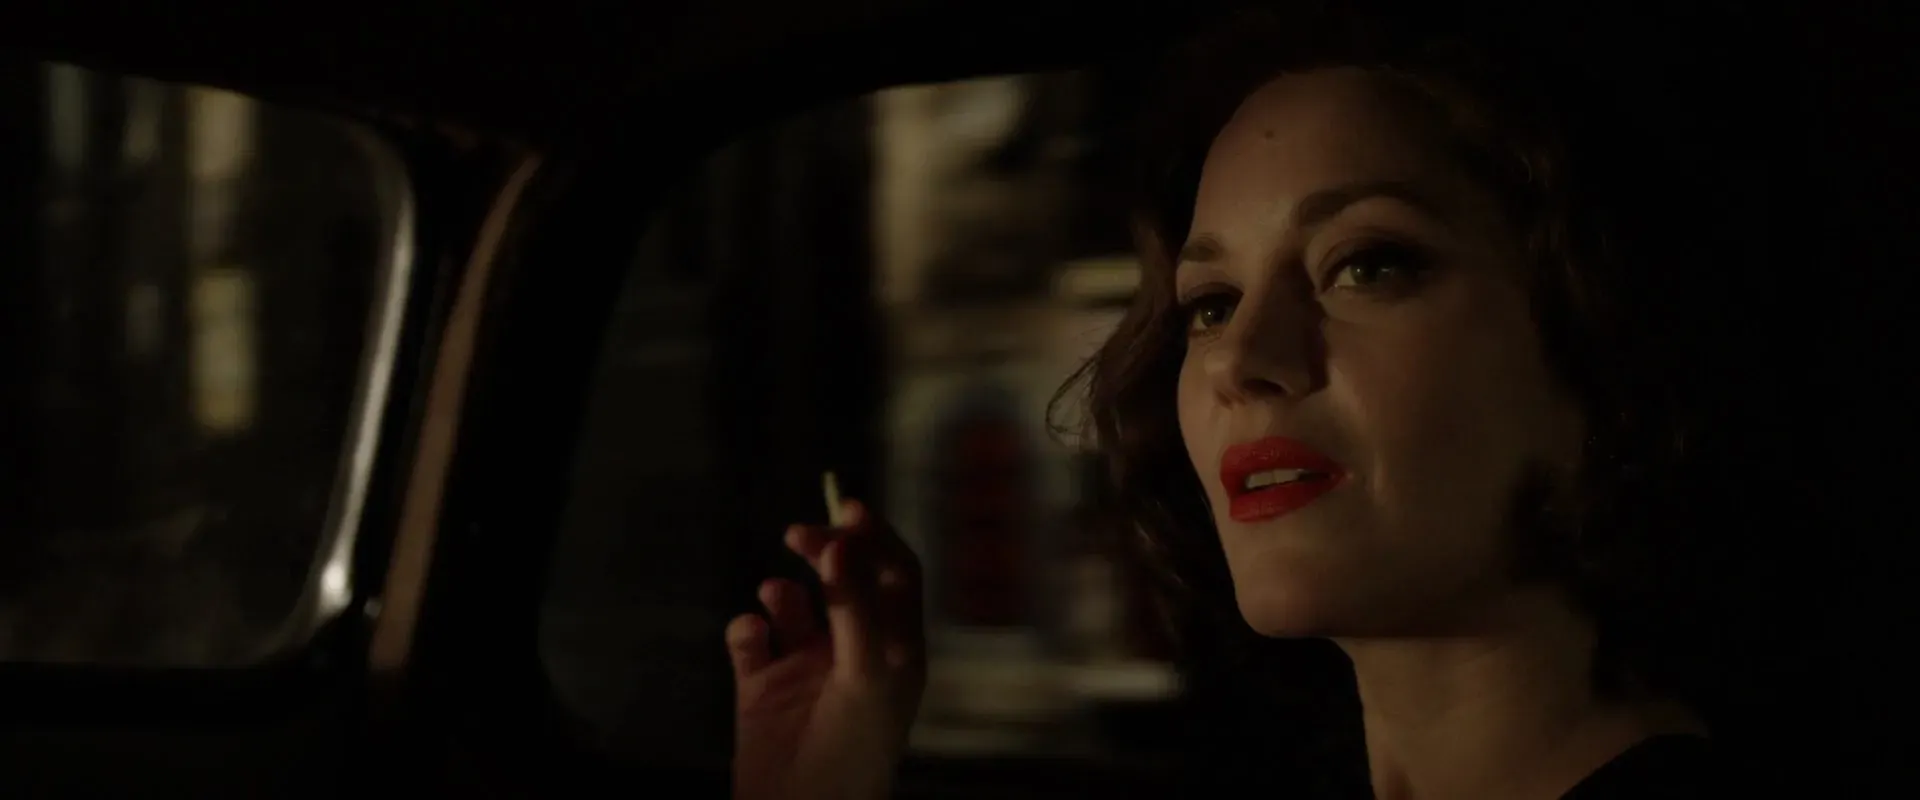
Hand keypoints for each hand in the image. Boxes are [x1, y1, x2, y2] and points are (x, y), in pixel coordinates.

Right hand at [727, 500, 925, 799]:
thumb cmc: (856, 747)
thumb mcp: (870, 672)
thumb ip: (854, 606)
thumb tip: (842, 542)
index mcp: (895, 644)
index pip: (894, 573)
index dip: (875, 537)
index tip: (848, 508)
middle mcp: (852, 647)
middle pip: (842, 577)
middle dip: (824, 549)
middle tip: (799, 533)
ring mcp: (806, 665)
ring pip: (790, 604)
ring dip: (782, 592)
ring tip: (776, 597)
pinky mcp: (761, 686)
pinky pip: (750, 638)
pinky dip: (747, 628)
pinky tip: (750, 637)